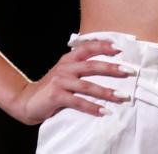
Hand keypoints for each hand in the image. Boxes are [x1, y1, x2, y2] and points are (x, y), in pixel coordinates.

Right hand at [10, 39, 134, 124]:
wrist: (27, 100)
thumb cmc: (52, 86)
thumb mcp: (65, 71)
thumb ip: (80, 65)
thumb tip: (107, 64)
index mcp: (68, 58)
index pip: (88, 48)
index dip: (104, 46)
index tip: (120, 48)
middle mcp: (65, 67)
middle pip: (92, 66)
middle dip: (112, 68)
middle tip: (129, 71)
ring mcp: (60, 81)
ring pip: (88, 85)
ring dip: (106, 92)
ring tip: (122, 96)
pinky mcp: (57, 96)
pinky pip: (78, 102)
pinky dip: (92, 107)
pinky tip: (103, 111)